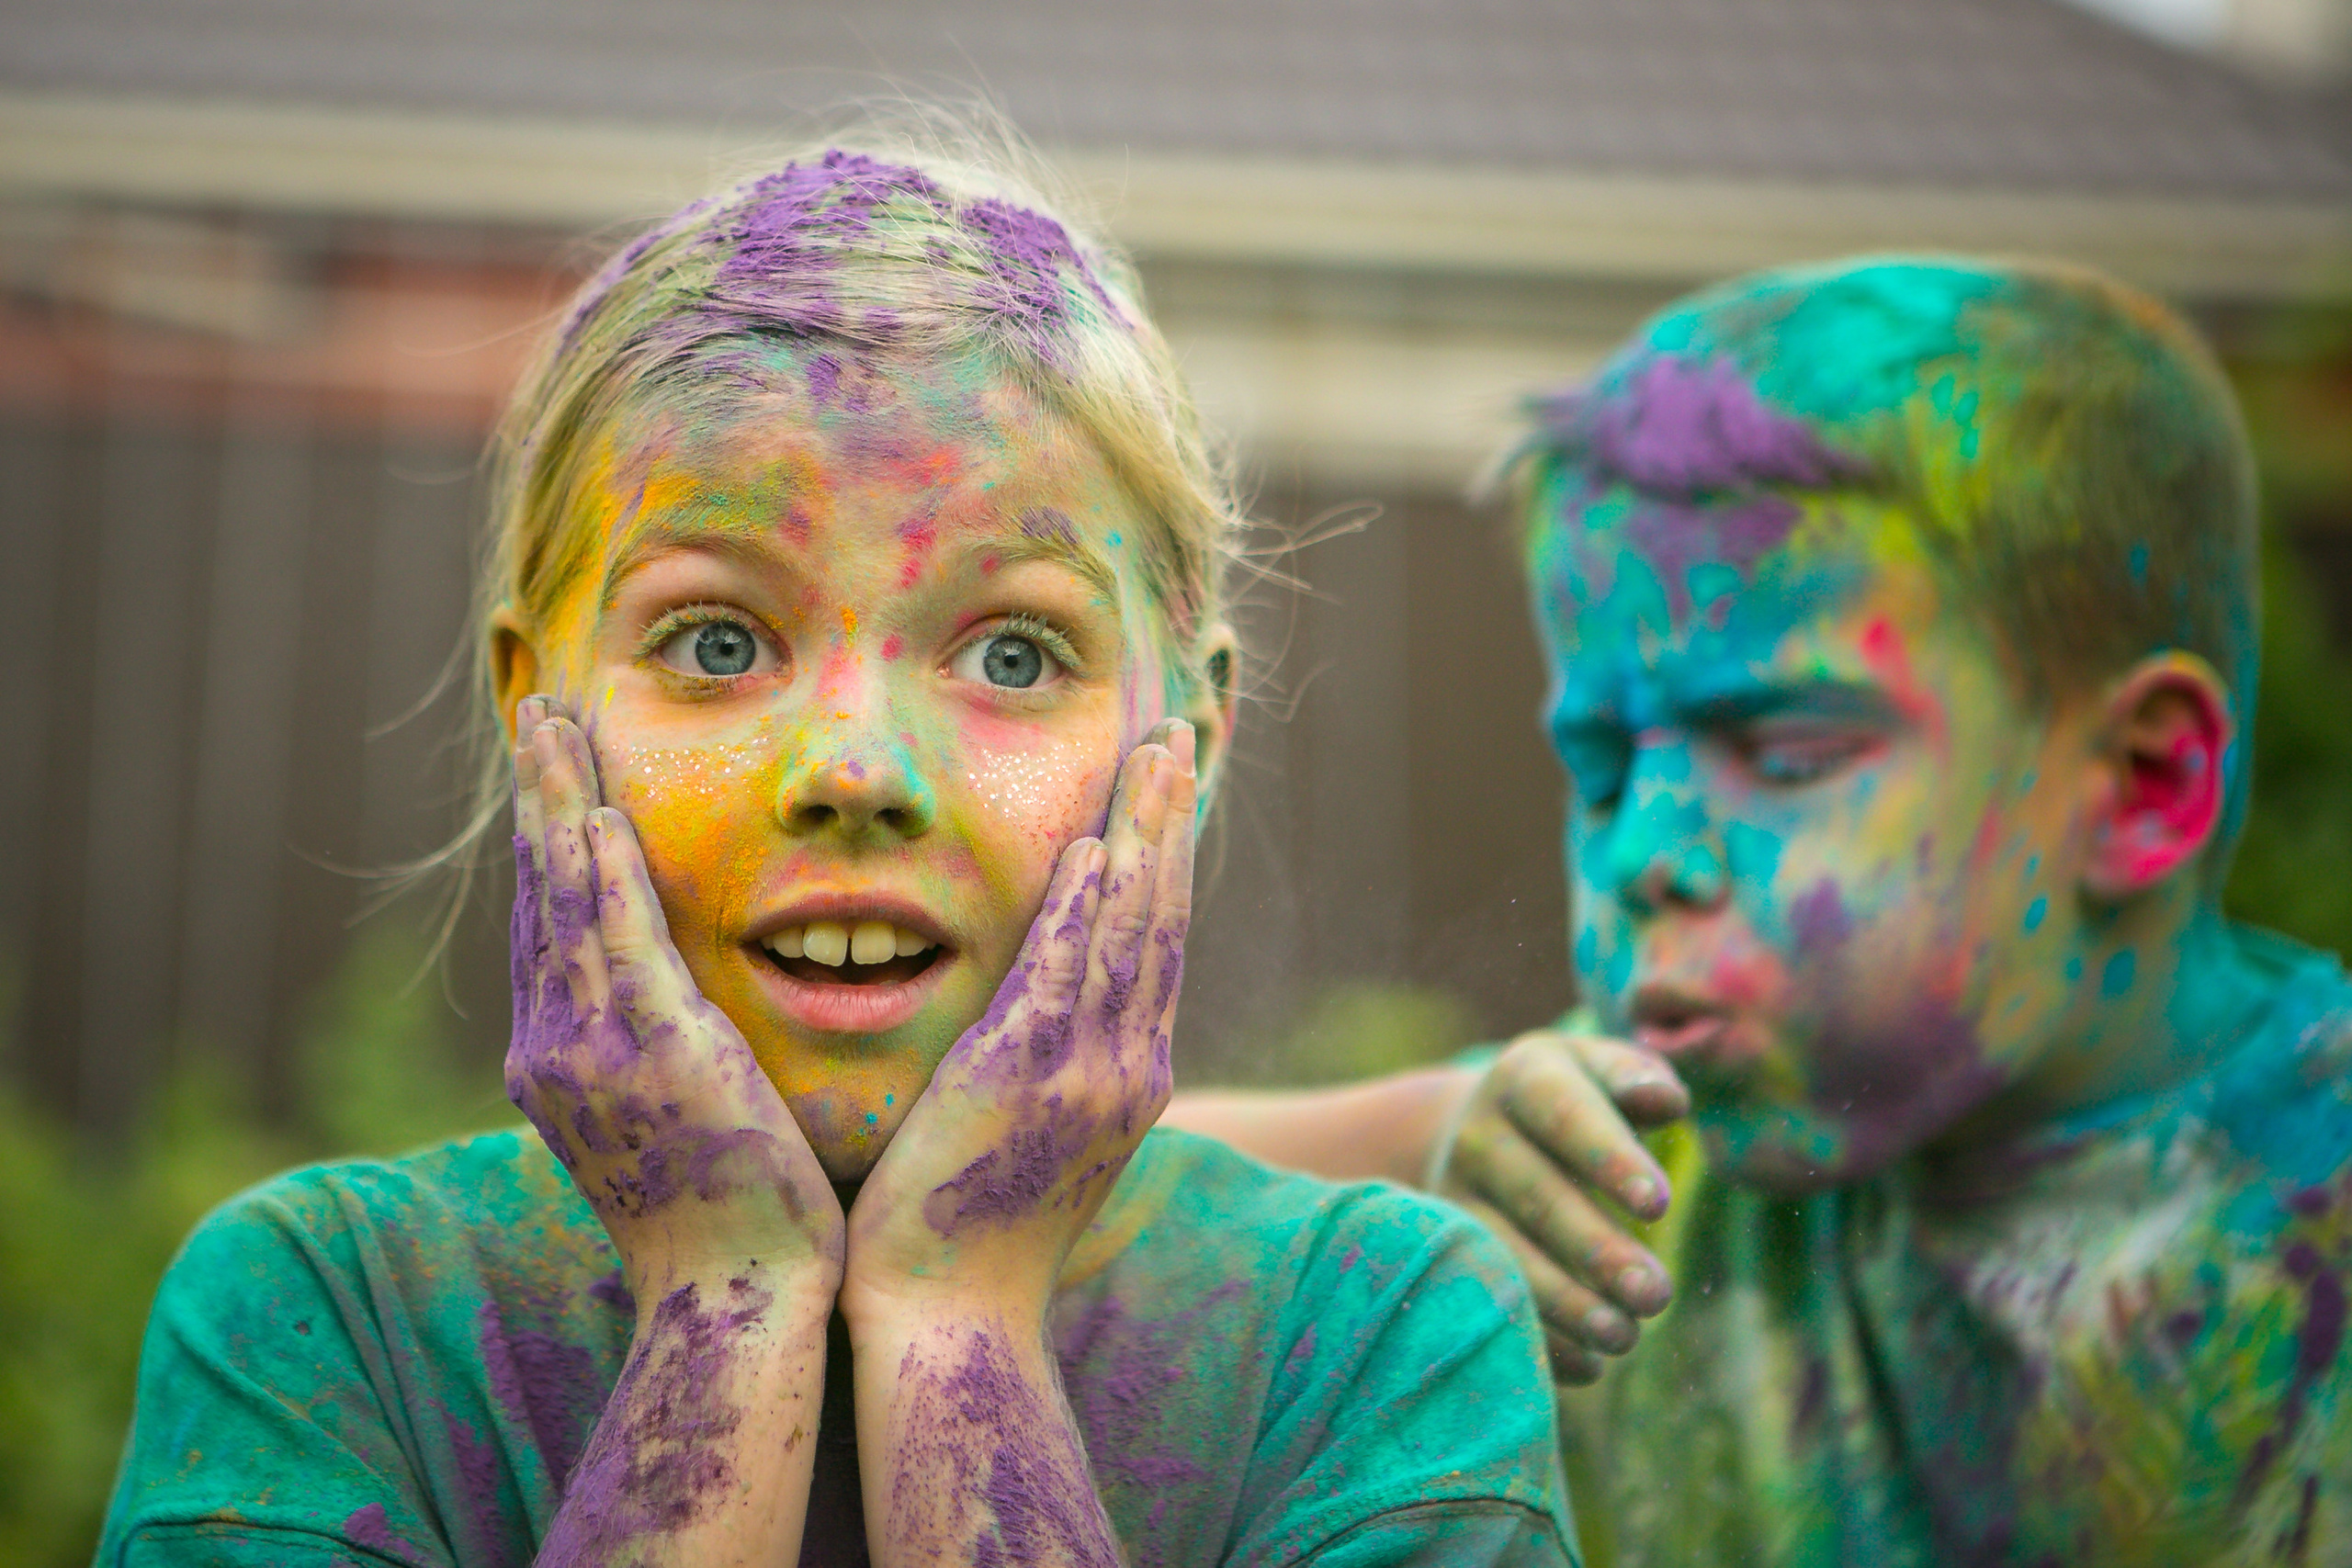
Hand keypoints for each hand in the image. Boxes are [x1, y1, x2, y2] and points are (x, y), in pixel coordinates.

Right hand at [507, 697, 845, 1307]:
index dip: (547, 845)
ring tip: (552, 722)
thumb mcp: (678, 1122)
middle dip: (537, 799)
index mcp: (559, 1063)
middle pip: (539, 893)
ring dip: (559, 801)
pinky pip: (618, 936)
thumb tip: (676, 1021)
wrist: (734, 1294)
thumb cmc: (731, 1219)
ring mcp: (591, 1048)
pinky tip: (602, 808)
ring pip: (564, 896)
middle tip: (537, 716)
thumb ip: (661, 1059)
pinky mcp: (650, 1049)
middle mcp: (554, 1047)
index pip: (548, 927)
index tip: (551, 779)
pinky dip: (605, 868)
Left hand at [840, 720, 1195, 1327]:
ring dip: (1146, 837)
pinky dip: (1086, 910)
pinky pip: (1066, 974)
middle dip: (1172, 826)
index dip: (1166, 866)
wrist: (953, 1318)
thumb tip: (1044, 1026)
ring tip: (1155, 758)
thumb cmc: (972, 1236)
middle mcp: (1127, 1069)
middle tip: (1176, 741)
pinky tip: (1096, 848)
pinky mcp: (1031, 1079)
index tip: (1166, 797)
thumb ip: (1049, 1075)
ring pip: (1132, 932)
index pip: (1155, 949)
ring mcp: (1088, 1074)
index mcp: (1129, 1081)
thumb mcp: (1034, 1146)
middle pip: (1163, 921)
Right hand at [1432, 1029, 1688, 1382]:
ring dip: (1564, 1304)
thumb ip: (1638, 1078)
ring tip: (1624, 1337)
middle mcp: (1476, 1135)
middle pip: (1536, 1197)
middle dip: (1597, 1251)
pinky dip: (1536, 1341)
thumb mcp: (1599, 1071)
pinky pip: (1483, 1301)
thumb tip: (1669, 1101)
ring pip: (1503, 1256)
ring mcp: (1450, 1197)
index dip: (1609, 1159)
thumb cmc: (1571, 1101)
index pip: (1565, 1115)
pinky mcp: (1442, 1253)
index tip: (1660, 1204)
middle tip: (1657, 1296)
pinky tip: (1588, 1364)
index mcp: (1524, 1078)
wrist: (1477, 1128)